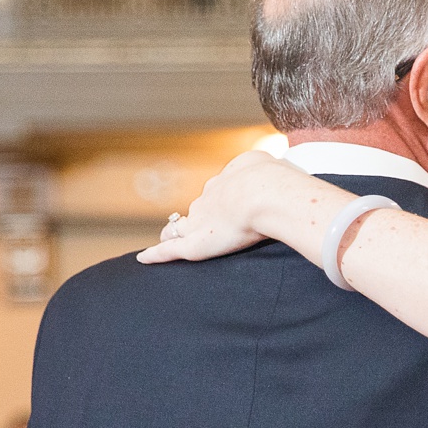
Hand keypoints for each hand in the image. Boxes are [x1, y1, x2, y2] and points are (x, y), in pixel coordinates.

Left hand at [137, 151, 289, 263]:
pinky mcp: (194, 245)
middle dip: (197, 215)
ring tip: (166, 240)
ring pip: (180, 228)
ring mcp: (200, 221)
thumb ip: (276, 174)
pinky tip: (144, 258)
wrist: (268, 193)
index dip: (220, 199)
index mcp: (230, 179)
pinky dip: (156, 255)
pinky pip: (169, 251)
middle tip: (196, 225)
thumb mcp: (280, 169)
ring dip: (173, 233)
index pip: (219, 191)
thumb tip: (284, 174)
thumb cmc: (280, 182)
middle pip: (198, 207)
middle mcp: (210, 198)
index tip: (226, 204)